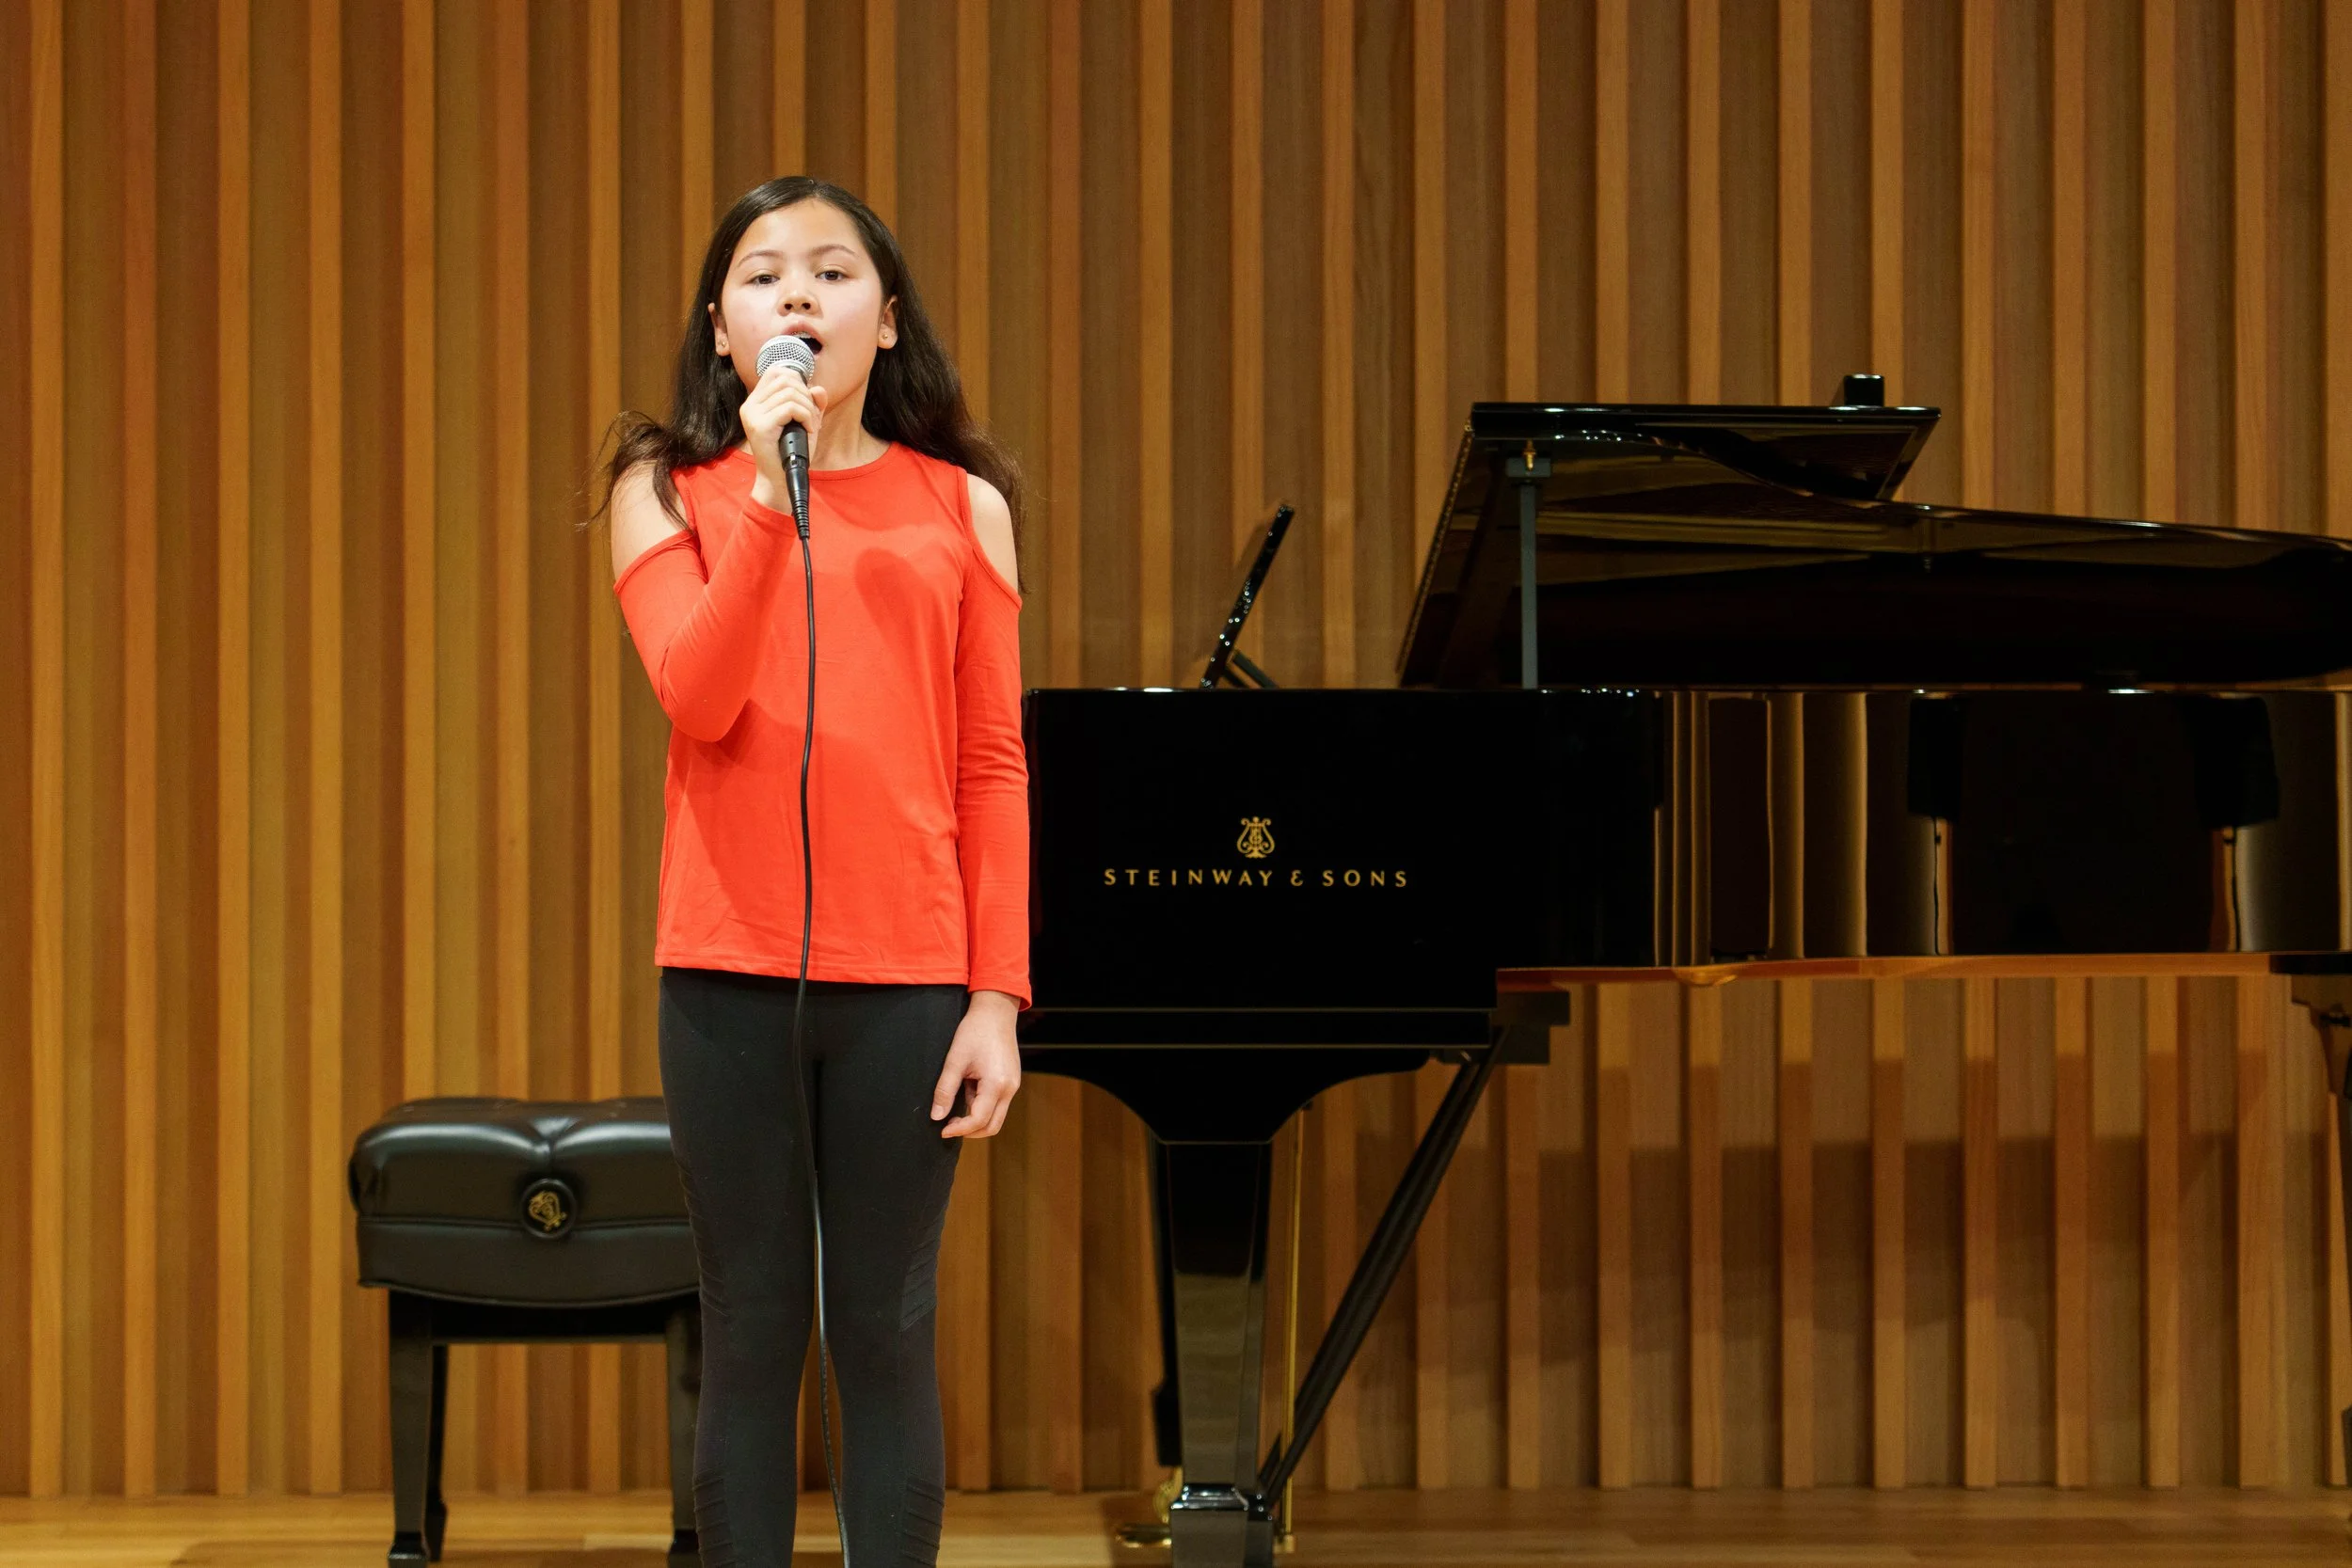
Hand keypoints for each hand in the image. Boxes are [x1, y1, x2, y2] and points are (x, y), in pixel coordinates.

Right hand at [738, 360, 826, 514]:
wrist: (779, 480)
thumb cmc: (791, 452)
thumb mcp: (805, 423)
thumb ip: (812, 403)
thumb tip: (818, 388)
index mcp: (755, 401)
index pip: (776, 371)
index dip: (797, 380)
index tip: (805, 400)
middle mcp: (750, 405)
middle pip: (785, 378)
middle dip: (806, 395)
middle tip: (811, 417)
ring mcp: (752, 415)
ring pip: (790, 393)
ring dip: (809, 408)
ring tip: (811, 425)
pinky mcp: (760, 426)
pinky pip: (791, 408)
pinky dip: (807, 417)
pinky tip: (809, 430)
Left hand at [931, 991, 1021, 1138]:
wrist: (995, 1011)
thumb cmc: (974, 1032)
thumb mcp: (954, 1060)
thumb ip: (945, 1090)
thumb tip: (936, 1116)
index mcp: (996, 1084)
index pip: (978, 1120)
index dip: (959, 1130)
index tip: (941, 1130)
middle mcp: (1009, 1089)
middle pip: (993, 1126)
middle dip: (970, 1131)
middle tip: (948, 1124)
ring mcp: (1013, 1085)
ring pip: (996, 1116)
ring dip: (976, 1117)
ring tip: (958, 1096)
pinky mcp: (1011, 1080)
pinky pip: (998, 1102)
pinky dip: (982, 1104)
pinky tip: (968, 1087)